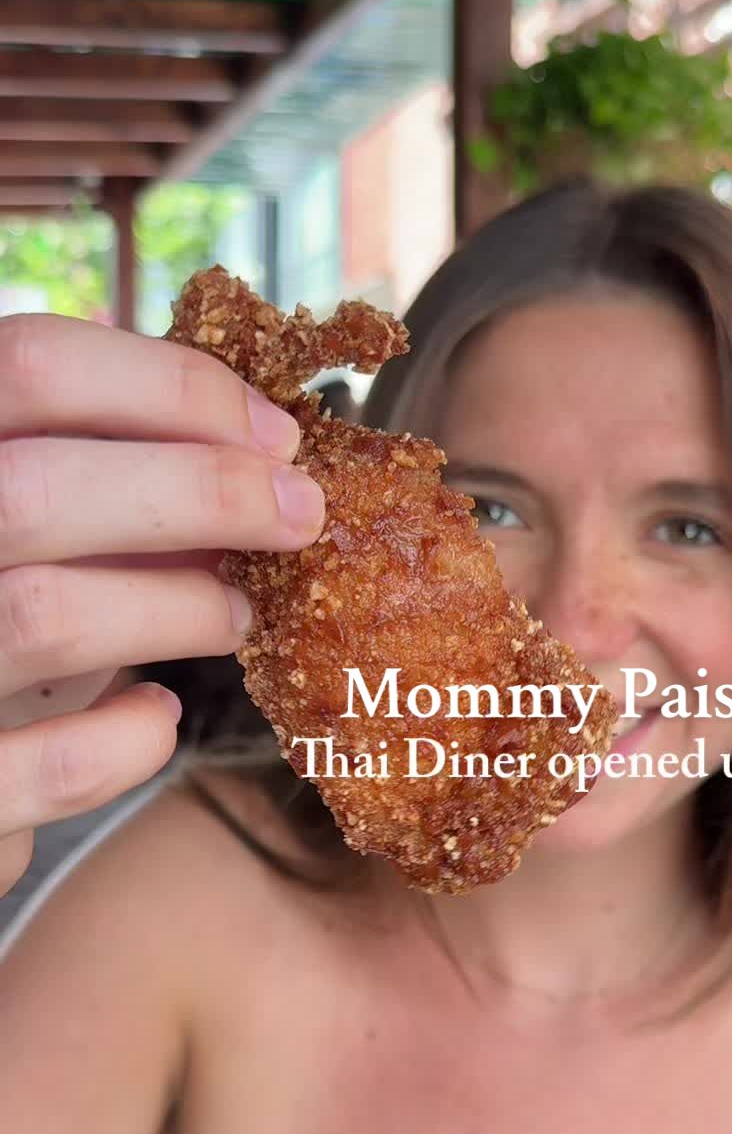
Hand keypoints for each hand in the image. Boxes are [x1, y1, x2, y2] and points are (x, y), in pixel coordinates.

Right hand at [0, 312, 325, 895]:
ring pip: (47, 616)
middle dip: (199, 492)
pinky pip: (57, 766)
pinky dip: (131, 739)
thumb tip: (247, 428)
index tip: (273, 434)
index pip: (30, 367)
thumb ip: (104, 465)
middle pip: (35, 489)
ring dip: (178, 607)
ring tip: (238, 612)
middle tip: (298, 512)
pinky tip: (157, 717)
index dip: (169, 386)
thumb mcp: (38, 519)